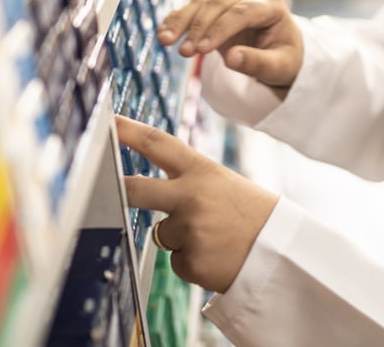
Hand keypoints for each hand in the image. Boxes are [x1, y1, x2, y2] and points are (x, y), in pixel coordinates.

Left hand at [117, 115, 278, 292]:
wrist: (283, 251)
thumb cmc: (252, 214)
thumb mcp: (224, 183)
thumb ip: (187, 182)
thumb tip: (142, 189)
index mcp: (202, 170)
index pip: (157, 143)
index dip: (126, 130)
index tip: (105, 121)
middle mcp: (191, 197)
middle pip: (135, 189)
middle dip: (117, 189)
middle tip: (100, 188)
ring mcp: (189, 230)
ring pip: (161, 233)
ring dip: (180, 238)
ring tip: (214, 237)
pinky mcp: (191, 262)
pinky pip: (176, 261)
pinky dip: (193, 261)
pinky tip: (217, 256)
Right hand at [158, 0, 302, 94]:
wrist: (281, 52)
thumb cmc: (284, 60)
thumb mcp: (279, 68)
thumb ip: (258, 63)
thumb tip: (232, 59)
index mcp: (271, 4)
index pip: (242, 13)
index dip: (220, 29)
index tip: (201, 50)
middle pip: (219, 4)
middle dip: (198, 27)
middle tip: (183, 52)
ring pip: (202, 2)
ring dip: (181, 20)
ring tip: (165, 41)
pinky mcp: (216, 6)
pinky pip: (193, 8)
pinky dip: (177, 20)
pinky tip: (163, 33)